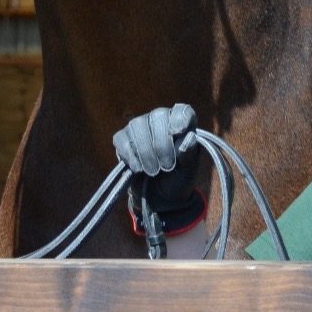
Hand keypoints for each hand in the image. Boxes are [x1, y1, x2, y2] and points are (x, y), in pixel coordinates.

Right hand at [113, 104, 203, 231]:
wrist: (160, 200)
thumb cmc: (178, 179)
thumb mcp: (189, 170)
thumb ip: (190, 153)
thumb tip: (189, 138)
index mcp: (182, 125)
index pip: (182, 111)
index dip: (179, 119)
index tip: (177, 134)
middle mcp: (161, 120)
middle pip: (158, 116)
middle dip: (161, 144)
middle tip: (166, 167)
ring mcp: (140, 128)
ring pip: (138, 126)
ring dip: (146, 152)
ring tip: (153, 171)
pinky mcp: (123, 140)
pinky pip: (122, 139)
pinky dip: (130, 155)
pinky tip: (138, 168)